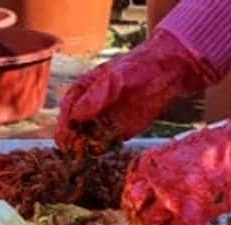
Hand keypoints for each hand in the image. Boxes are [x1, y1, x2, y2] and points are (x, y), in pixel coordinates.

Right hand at [55, 30, 209, 154]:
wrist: (166, 72)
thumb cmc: (139, 66)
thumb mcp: (118, 75)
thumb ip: (98, 94)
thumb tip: (76, 115)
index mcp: (82, 92)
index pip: (66, 112)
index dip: (64, 126)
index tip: (67, 136)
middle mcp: (87, 110)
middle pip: (71, 131)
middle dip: (72, 142)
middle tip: (78, 147)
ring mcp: (100, 123)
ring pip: (83, 142)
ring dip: (84, 149)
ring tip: (90, 149)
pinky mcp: (114, 135)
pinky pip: (101, 147)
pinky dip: (100, 151)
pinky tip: (106, 149)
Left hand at [123, 75, 230, 224]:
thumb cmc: (218, 147)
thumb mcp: (179, 151)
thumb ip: (162, 168)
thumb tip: (151, 187)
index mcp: (152, 162)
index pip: (131, 185)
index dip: (134, 195)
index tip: (140, 201)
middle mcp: (156, 181)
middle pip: (135, 205)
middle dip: (140, 211)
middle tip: (150, 215)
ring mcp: (171, 199)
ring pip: (150, 221)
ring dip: (156, 223)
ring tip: (166, 220)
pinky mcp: (189, 214)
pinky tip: (183, 222)